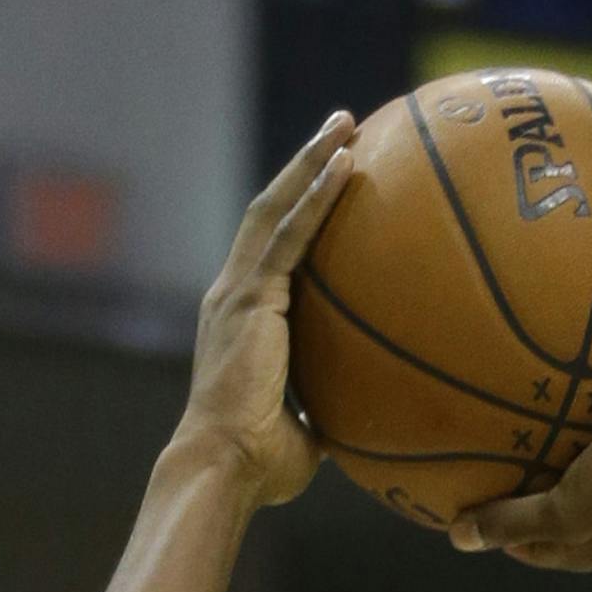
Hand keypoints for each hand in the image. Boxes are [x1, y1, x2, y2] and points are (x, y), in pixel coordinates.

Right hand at [174, 112, 356, 508]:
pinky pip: (289, 234)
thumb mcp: (304, 431)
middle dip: (306, 166)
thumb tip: (366, 421)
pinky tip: (346, 164)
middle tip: (344, 129)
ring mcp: (238, 290)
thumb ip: (327, 411)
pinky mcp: (250, 297)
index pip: (275, 249)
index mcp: (243, 319)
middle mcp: (234, 293)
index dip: (302, 210)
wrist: (225, 467)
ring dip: (313, 161)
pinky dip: (317, 195)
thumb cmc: (261, 465)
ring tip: (347, 124)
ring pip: (278, 206)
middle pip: (273, 210)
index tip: (333, 181)